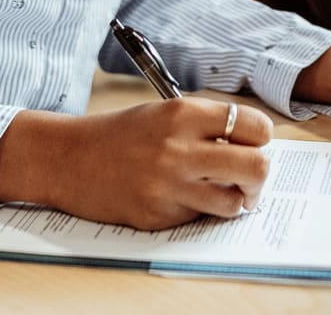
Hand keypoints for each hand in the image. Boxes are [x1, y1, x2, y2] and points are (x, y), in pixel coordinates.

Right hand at [0, 96, 271, 230]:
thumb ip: (205, 125)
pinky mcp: (159, 215)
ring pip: (234, 202)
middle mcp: (180, 149)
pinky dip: (199, 210)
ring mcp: (169, 186)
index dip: (262, 137)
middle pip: (256, 166)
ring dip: (235, 199)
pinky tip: (180, 197)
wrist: (68, 160)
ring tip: (222, 191)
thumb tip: (252, 142)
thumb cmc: (119, 135)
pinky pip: (199, 217)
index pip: (254, 126)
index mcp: (184, 114)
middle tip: (252, 177)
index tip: (257, 143)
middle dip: (261, 175)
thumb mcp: (163, 113)